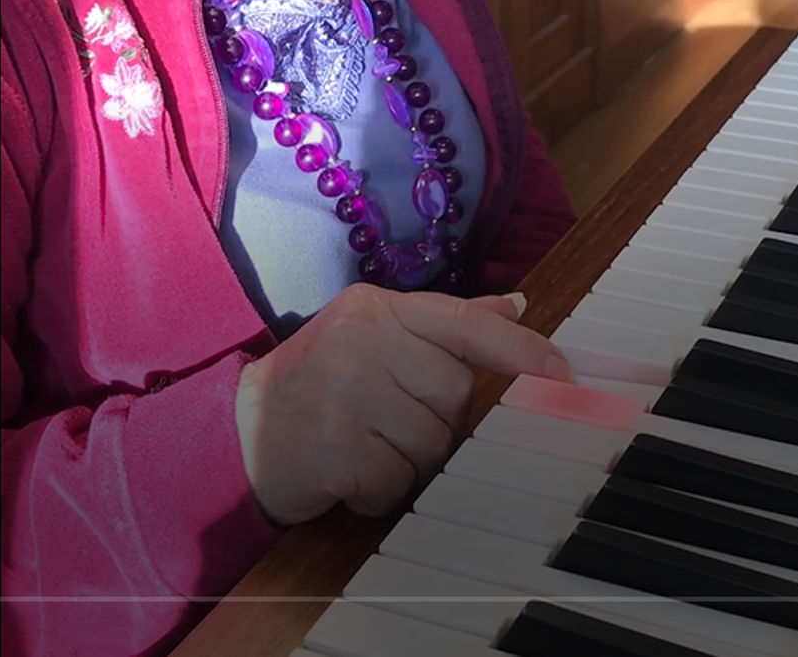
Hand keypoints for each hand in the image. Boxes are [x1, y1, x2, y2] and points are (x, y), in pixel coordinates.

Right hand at [234, 284, 570, 524]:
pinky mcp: (331, 446)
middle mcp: (360, 339)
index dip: (517, 349)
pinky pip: (396, 482)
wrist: (235, 429)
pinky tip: (350, 474)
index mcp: (376, 307)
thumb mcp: (373, 334)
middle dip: (435, 421)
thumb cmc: (317, 381)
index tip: (561, 372)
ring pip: (431, 443)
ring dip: (408, 461)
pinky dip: (380, 490)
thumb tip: (518, 306)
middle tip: (389, 421)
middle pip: (453, 394)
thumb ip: (445, 323)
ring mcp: (343, 391)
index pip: (462, 321)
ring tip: (366, 447)